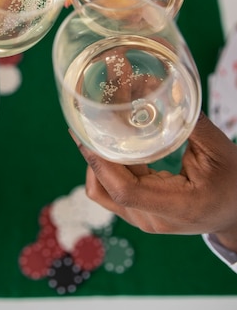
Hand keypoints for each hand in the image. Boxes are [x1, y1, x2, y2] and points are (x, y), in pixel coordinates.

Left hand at [70, 111, 236, 252]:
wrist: (236, 214)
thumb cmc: (232, 184)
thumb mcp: (219, 152)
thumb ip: (192, 125)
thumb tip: (168, 90)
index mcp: (175, 207)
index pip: (125, 190)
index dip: (100, 161)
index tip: (86, 132)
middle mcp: (150, 218)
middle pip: (107, 185)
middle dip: (94, 147)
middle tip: (91, 111)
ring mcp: (140, 218)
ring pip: (102, 188)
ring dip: (96, 155)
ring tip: (99, 122)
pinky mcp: (136, 211)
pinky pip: (109, 189)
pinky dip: (105, 164)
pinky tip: (108, 138)